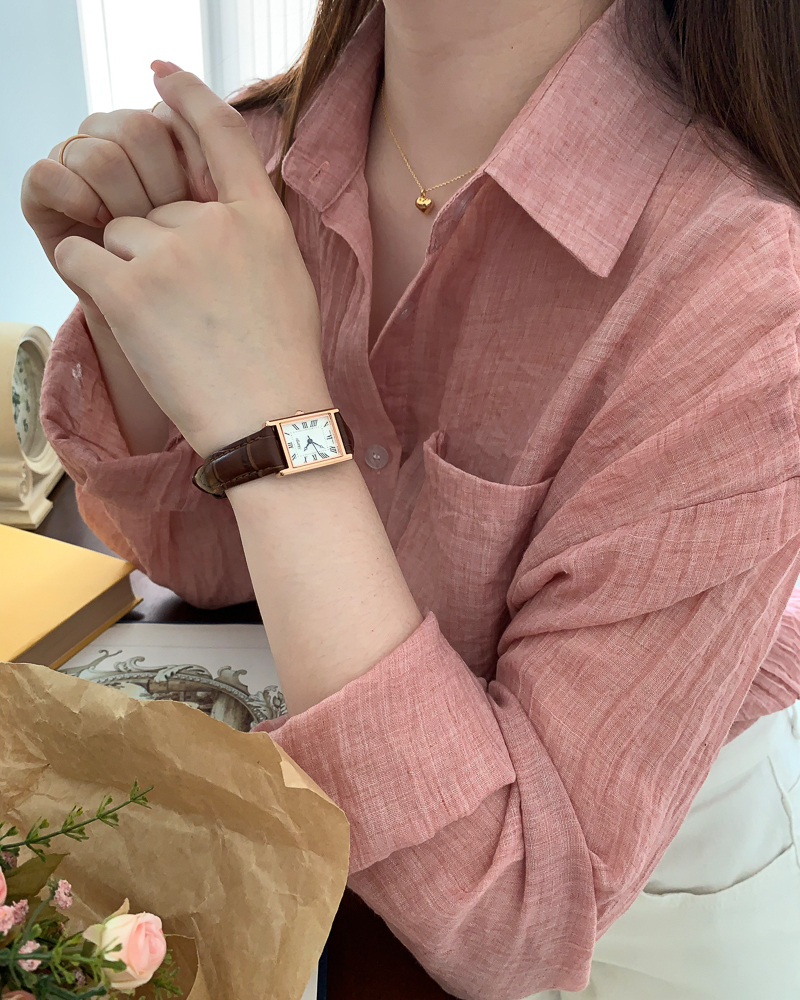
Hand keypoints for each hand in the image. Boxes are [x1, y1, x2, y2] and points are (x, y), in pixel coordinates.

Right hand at [21, 100, 214, 332]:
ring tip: (139, 244)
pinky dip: (72, 194)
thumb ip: (229, 168)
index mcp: (174, 152)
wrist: (183, 354)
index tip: (203, 193)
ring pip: (96, 150)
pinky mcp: (49, 204)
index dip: (189, 139)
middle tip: (175, 235)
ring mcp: (86, 177)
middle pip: (138, 127)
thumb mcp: (239, 232)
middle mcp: (127, 155)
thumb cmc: (217, 300)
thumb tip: (201, 109)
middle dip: (160, 182)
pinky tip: (96, 225)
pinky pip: (48, 173)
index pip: (175, 112)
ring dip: (120, 198)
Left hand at [50, 63, 328, 457]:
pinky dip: (87, 277)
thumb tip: (211, 210)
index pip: (221, 133)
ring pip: (118, 235)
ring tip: (170, 327)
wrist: (269, 419)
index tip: (161, 74)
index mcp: (260, 219)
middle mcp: (215, 224)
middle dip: (158, 252)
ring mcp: (170, 253)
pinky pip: (80, 255)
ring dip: (129, 273)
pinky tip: (122, 313)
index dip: (187, 96)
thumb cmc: (281, 360)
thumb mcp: (286, 279)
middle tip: (191, 314)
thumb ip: (249, 232)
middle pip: (154, 210)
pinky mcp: (129, 289)